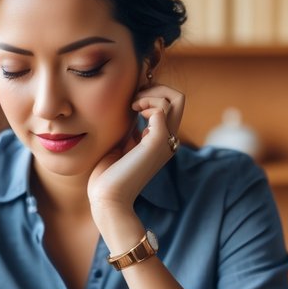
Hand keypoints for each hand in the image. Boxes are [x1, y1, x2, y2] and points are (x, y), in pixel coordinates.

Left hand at [87, 81, 184, 217]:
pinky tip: (132, 111)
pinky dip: (147, 102)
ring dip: (151, 94)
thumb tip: (132, 108)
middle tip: (134, 100)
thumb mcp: (122, 145)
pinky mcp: (157, 142)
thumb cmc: (109, 176)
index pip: (171, 106)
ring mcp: (165, 142)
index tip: (130, 101)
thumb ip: (131, 128)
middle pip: (179, 99)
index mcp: (161, 142)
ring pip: (176, 99)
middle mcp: (168, 141)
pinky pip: (162, 108)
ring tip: (132, 105)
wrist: (108, 199)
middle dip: (156, 88)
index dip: (152, 94)